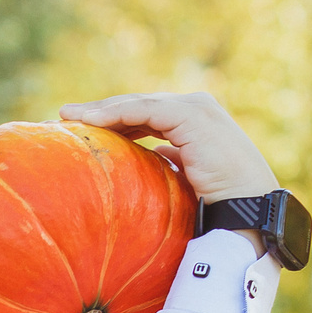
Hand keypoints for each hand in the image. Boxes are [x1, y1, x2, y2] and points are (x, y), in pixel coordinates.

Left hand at [59, 91, 277, 205]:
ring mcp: (194, 108)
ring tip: (68, 116)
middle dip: (100, 110)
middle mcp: (195, 108)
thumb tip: (154, 158)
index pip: (146, 113)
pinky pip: (144, 111)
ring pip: (136, 103)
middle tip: (64, 115)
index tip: (81, 127)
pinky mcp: (191, 115)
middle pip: (137, 104)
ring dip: (100, 109)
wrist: (247, 208)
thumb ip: (173, 160)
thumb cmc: (221, 201)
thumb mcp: (189, 176)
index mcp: (193, 120)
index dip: (113, 118)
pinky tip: (89, 121)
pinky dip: (115, 114)